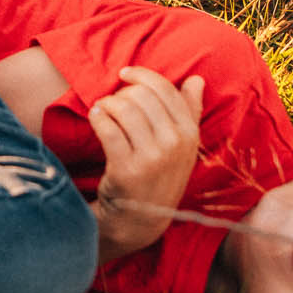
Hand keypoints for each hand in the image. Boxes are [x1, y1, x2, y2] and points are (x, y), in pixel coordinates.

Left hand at [91, 68, 205, 261]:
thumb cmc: (159, 175)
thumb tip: (196, 79)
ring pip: (124, 109)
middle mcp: (175, 145)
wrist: (140, 219)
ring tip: (103, 109)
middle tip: (113, 100)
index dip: (141, 75)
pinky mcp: (126, 169)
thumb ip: (190, 111)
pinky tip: (96, 117)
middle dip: (122, 92)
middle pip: (141, 96)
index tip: (124, 73)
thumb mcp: (182, 147)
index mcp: (189, 134)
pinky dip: (98, 117)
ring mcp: (151, 158)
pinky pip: (107, 128)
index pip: (165, 89)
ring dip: (107, 104)